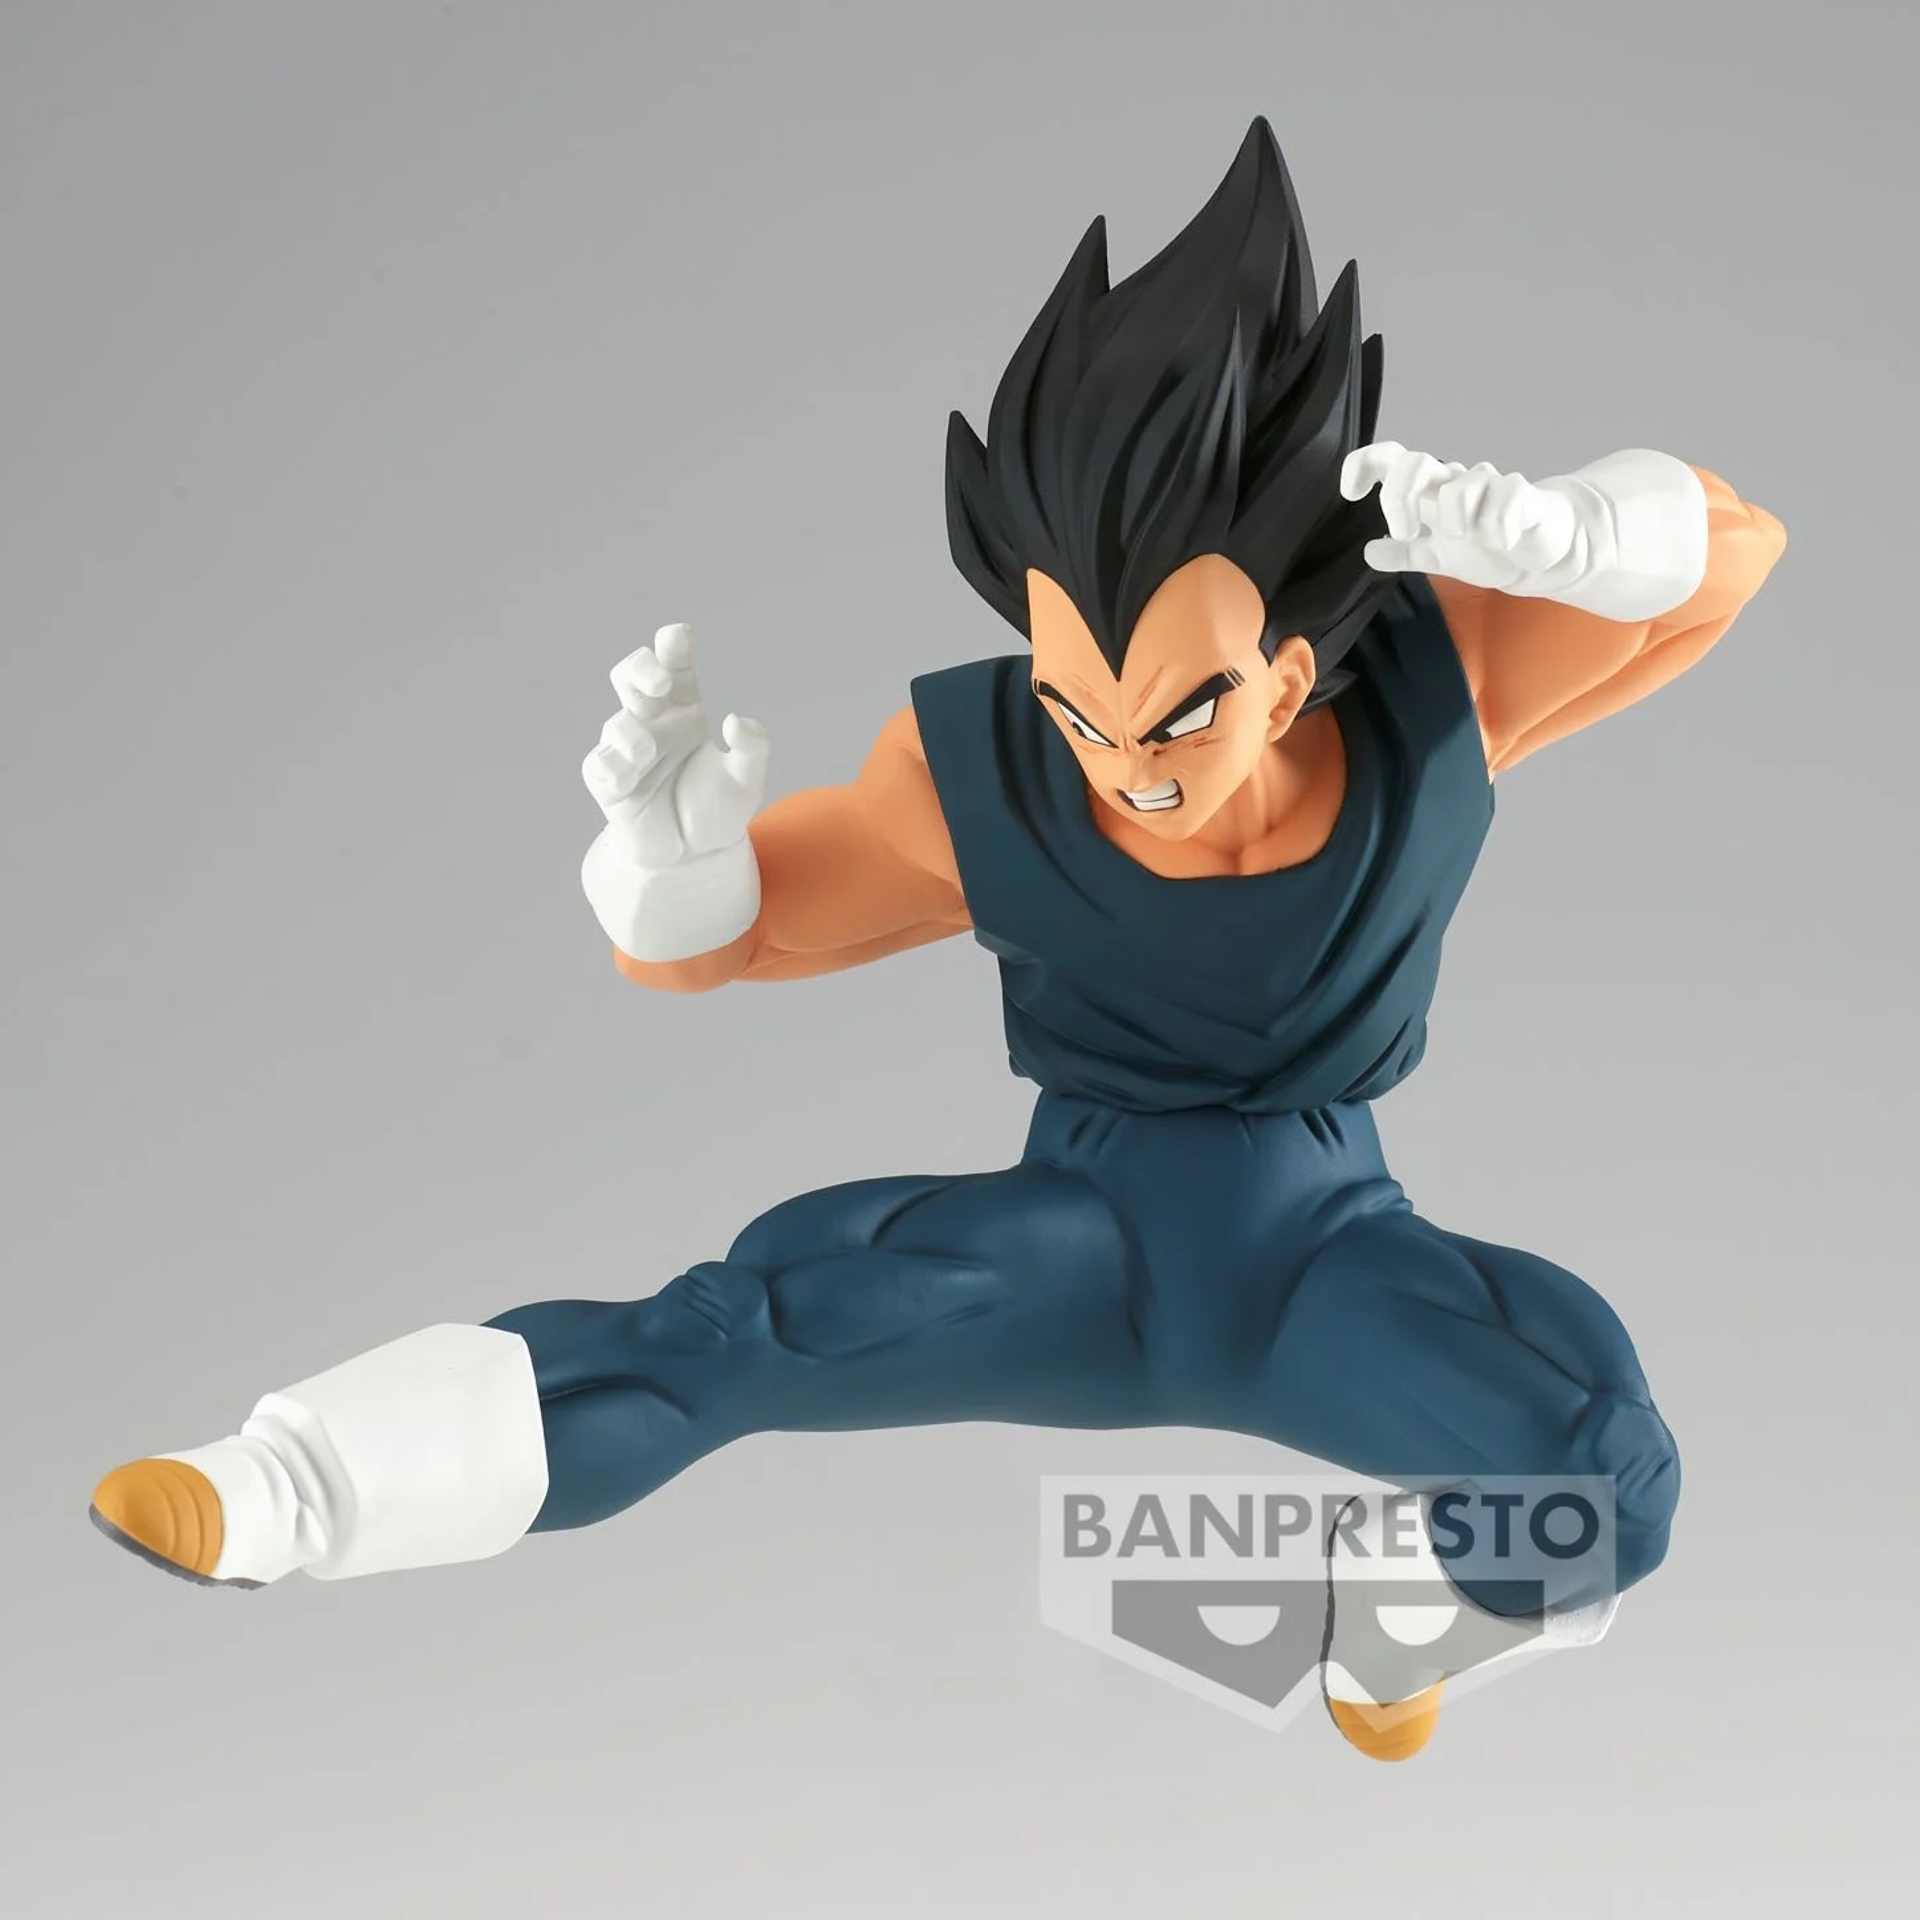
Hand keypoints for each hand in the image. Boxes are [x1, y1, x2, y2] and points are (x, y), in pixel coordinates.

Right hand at [581, 623, 770, 868]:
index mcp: (686, 711)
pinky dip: (609, 764)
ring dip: (629, 732)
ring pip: (616, 723)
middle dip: (639, 669)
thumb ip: (752, 749)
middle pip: (631, 677)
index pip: (675, 667)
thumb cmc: (718, 810)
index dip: (672, 646)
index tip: (678, 635)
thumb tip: (737, 722)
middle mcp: (654, 724)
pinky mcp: (612, 785)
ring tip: (646, 751)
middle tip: (659, 683)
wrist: (697, 858)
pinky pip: (599, 766)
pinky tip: (625, 771)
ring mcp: (630, 753)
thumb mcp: (747, 781)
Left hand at [1339, 441, 1579, 591]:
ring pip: (1459, 486)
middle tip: (1405, 532)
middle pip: (1416, 462)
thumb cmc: (1489, 548)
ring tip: (1469, 538)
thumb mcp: (1440, 557)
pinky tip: (1502, 541)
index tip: (1350, 492)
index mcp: (1432, 491)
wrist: (1542, 555)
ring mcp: (1490, 485)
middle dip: (1400, 498)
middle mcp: (1456, 481)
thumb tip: (1369, 552)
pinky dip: (1497, 527)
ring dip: (1456, 520)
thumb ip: (1406, 554)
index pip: (1392, 459)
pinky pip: (1504, 498)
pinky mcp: (1523, 495)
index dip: (1364, 465)